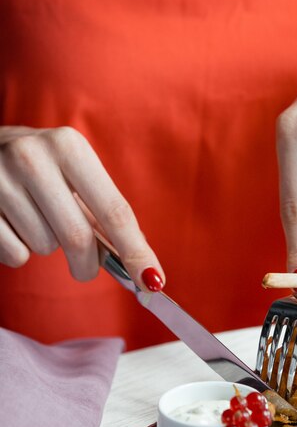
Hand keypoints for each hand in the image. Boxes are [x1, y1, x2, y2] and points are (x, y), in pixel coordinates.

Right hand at [0, 126, 164, 289]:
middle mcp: (33, 156)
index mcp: (70, 146)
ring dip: (48, 247)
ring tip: (36, 220)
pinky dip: (21, 252)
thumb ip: (104, 213)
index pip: (114, 210)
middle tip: (86, 270)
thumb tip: (141, 263)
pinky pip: (16, 254)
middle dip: (87, 264)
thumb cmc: (41, 170)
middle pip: (77, 236)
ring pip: (44, 246)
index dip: (135, 251)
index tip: (151, 280)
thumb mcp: (74, 175)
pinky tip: (13, 226)